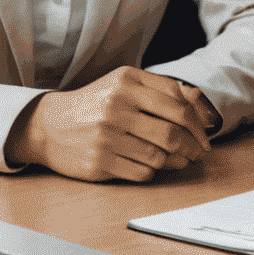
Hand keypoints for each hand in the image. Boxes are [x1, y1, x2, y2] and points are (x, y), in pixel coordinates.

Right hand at [5, 67, 213, 182]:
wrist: (49, 125)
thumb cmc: (95, 103)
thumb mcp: (125, 83)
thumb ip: (160, 89)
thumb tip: (198, 103)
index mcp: (127, 82)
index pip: (177, 103)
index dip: (197, 123)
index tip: (204, 135)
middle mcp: (116, 106)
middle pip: (172, 132)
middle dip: (192, 146)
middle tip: (199, 153)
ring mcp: (106, 136)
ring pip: (158, 155)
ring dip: (175, 161)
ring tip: (179, 160)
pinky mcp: (98, 162)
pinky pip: (141, 172)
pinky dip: (153, 172)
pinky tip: (154, 166)